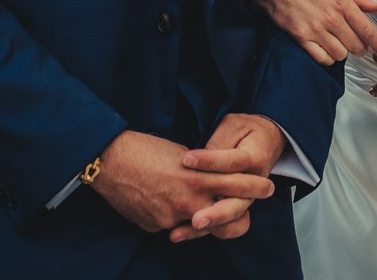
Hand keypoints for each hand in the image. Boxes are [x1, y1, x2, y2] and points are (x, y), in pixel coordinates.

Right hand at [88, 130, 274, 235]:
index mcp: (197, 179)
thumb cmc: (144, 149)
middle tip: (251, 204)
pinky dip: (175, 216)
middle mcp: (188, 202)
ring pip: (199, 225)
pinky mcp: (156, 227)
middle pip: (227, 218)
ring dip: (204, 215)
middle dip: (240, 211)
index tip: (267, 187)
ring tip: (201, 203)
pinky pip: (173, 225)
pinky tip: (164, 199)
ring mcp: (172, 219)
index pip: (236, 185)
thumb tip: (210, 181)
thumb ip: (200, 172)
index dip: (255, 186)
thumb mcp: (181, 154)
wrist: (109, 161)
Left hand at [174, 113, 286, 241]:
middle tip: (196, 218)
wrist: (266, 141)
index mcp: (255, 159)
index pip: (233, 162)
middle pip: (237, 203)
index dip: (210, 161)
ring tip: (184, 231)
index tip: (186, 159)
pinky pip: (223, 225)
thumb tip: (199, 159)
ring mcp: (245, 199)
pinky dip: (203, 232)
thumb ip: (218, 142)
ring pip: (231, 221)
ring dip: (209, 227)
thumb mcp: (233, 126)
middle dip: (216, 213)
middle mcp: (254, 184)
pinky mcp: (234, 208)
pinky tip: (179, 233)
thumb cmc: (246, 130)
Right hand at [252, 0, 376, 63]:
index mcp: (342, 2)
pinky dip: (327, 57)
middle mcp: (331, 18)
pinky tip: (325, 48)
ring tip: (338, 43)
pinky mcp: (301, 38)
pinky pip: (322, 59)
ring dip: (342, 52)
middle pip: (356, 46)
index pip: (367, 30)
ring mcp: (316, 29)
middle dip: (359, 47)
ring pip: (340, 55)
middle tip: (355, 43)